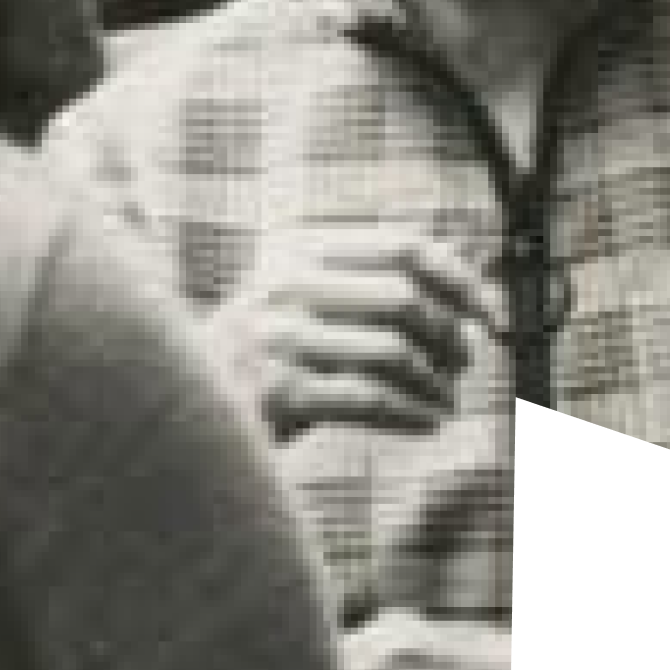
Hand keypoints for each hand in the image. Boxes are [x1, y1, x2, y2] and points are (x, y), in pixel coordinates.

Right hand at [211, 229, 498, 443]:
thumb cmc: (264, 358)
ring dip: (436, 383)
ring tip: (447, 402)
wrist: (178, 411)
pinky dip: (412, 412)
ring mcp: (278, 338)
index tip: (492, 314)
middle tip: (464, 366)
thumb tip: (476, 273)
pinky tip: (427, 422)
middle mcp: (287, 286)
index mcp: (302, 251)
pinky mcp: (277, 392)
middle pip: (406, 300)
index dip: (460, 278)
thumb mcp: (308, 303)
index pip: (404, 246)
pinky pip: (370, 399)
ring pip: (393, 352)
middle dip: (451, 337)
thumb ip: (374, 283)